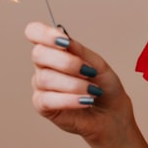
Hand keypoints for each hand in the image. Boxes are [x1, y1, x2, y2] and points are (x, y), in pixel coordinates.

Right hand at [25, 22, 131, 143]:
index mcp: (55, 50)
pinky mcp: (42, 106)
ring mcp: (41, 86)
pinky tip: (86, 100)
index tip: (64, 41)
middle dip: (66, 62)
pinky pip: (48, 99)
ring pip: (45, 78)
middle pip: (39, 54)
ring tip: (93, 91)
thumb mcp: (98, 65)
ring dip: (74, 84)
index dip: (44, 33)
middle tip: (88, 72)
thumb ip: (80, 52)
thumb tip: (64, 38)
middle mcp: (44, 66)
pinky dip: (70, 99)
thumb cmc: (104, 87)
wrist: (112, 114)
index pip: (35, 32)